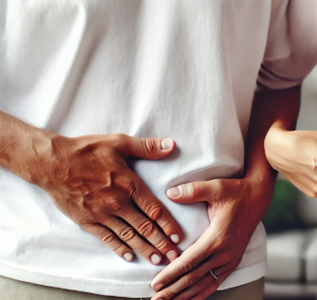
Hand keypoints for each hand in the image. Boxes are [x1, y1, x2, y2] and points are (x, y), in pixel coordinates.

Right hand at [35, 133, 182, 264]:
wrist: (53, 163)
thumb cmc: (87, 150)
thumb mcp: (119, 142)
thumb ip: (147, 147)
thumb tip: (171, 145)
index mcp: (128, 183)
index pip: (153, 209)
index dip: (168, 224)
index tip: (178, 236)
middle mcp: (117, 202)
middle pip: (144, 227)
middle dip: (160, 242)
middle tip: (173, 256)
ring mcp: (101, 213)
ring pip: (128, 236)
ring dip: (144, 249)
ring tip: (158, 260)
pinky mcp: (87, 220)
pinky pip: (107, 238)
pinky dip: (119, 248)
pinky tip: (129, 256)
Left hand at [150, 178, 262, 299]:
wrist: (258, 197)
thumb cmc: (236, 191)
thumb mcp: (216, 187)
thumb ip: (193, 190)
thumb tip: (170, 192)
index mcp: (218, 237)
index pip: (189, 261)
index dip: (170, 274)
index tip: (155, 283)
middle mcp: (225, 253)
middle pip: (194, 278)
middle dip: (172, 291)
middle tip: (155, 299)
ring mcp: (230, 259)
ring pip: (203, 284)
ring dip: (184, 295)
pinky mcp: (233, 261)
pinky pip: (215, 282)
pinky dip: (201, 293)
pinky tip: (190, 299)